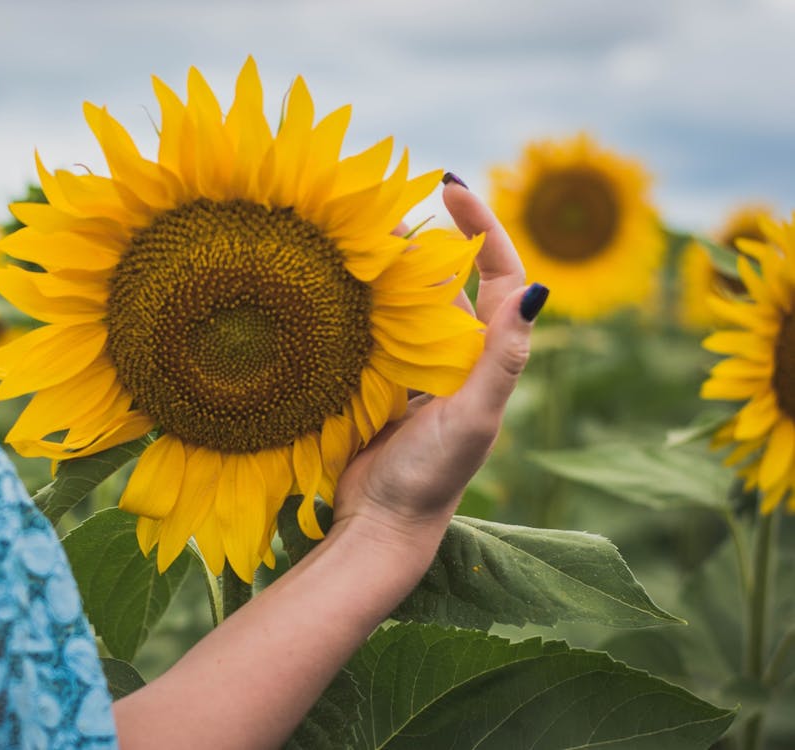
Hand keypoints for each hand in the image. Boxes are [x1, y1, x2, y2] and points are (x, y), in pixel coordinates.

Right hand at [333, 178, 540, 545]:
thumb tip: (536, 287)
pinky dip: (359, 303)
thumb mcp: (473, 417)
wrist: (380, 524)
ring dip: (386, 267)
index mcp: (490, 358)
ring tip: (353, 233)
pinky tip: (332, 282)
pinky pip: (373, 330)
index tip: (451, 188)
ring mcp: (417, 368)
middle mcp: (458, 356)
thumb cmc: (432, 477)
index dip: (484, 228)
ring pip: (406, 301)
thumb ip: (502, 358)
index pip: (500, 276)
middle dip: (423, 238)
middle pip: (448, 281)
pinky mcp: (380, 381)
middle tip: (381, 206)